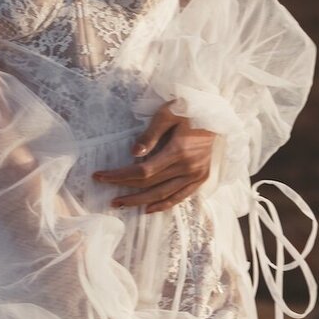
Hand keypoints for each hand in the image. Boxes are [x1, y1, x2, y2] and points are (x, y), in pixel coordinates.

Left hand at [92, 101, 217, 212]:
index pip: (143, 171)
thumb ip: (150, 135)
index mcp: (178, 151)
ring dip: (140, 202)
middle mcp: (187, 167)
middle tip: (107, 194)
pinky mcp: (201, 178)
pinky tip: (148, 209)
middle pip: (150, 185)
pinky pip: (180, 196)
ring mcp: (196, 175)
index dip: (120, 176)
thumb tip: (133, 154)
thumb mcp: (167, 114)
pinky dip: (164, 205)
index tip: (101, 176)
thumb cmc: (189, 109)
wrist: (217, 114)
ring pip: (163, 195)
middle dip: (126, 190)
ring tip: (121, 203)